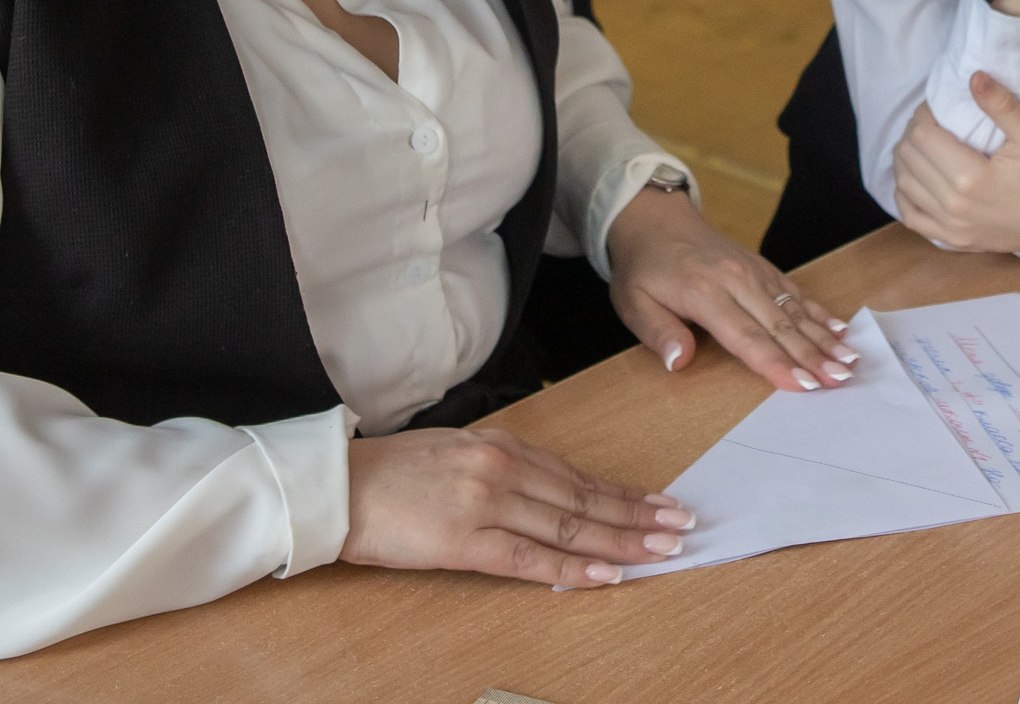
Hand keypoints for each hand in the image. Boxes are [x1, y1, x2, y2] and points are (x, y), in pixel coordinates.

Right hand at [341, 426, 693, 586]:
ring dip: (621, 540)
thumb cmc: (392, 474)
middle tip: (680, 527)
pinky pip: (530, 559)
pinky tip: (604, 574)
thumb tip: (548, 495)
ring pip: (569, 525)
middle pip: (585, 498)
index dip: (624, 492)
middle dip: (638, 515)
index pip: (578, 475)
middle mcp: (503, 468)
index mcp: (502, 446)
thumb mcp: (458, 454)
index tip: (661, 503)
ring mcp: (487, 503)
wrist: (339, 486)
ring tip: (660, 550)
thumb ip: (503, 470)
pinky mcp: (465, 540)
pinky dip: (572, 567)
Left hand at [603, 184, 856, 391]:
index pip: (746, 336)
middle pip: (780, 325)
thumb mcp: (632, 303)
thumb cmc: (643, 269)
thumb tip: (680, 362)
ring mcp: (754, 270)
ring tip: (850, 361)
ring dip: (824, 338)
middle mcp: (737, 279)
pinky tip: (840, 330)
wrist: (655, 221)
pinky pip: (795, 292)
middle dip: (813, 355)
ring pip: (794, 309)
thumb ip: (658, 333)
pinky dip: (819, 312)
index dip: (776, 363)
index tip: (803, 384)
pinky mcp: (762, 267)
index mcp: (704, 292)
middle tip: (840, 380)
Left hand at [892, 76, 1019, 256]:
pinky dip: (905, 194)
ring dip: (907, 159)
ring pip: (904, 185)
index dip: (923, 114)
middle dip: (913, 132)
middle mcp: (954, 206)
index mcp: (971, 179)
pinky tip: (918, 177)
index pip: (922, 136)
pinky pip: (911, 217)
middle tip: (932, 121)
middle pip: (908, 158)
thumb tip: (974, 77)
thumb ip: (1002, 105)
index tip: (938, 107)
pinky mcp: (952, 240)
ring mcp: (951, 228)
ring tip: (926, 144)